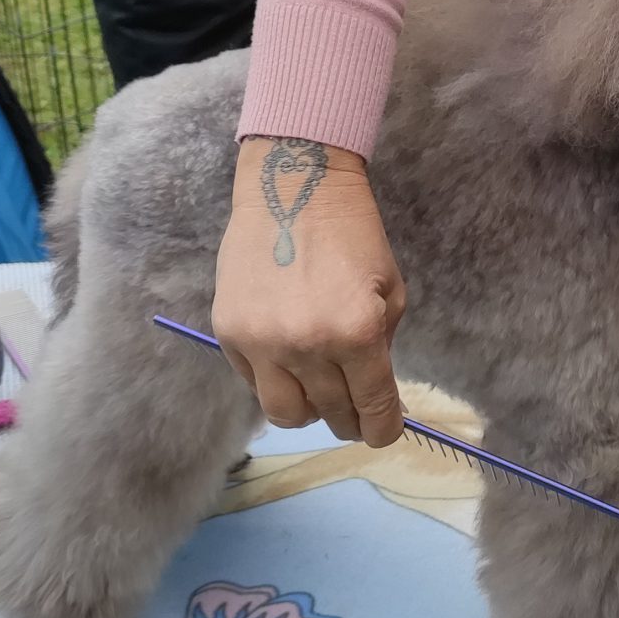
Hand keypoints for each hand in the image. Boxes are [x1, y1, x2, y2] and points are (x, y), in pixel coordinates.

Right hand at [211, 137, 407, 445]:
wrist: (295, 186)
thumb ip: (381, 346)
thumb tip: (374, 393)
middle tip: (355, 410)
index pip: (372, 408)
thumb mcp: (389, 289)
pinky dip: (275, 381)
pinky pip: (253, 383)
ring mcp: (262, 342)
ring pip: (285, 414)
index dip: (382, 429)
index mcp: (356, 333)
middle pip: (331, 415)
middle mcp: (307, 346)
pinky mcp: (230, 333)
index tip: (383, 431)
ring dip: (309, 411)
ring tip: (319, 391)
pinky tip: (289, 359)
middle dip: (350, 419)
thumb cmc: (354, 234)